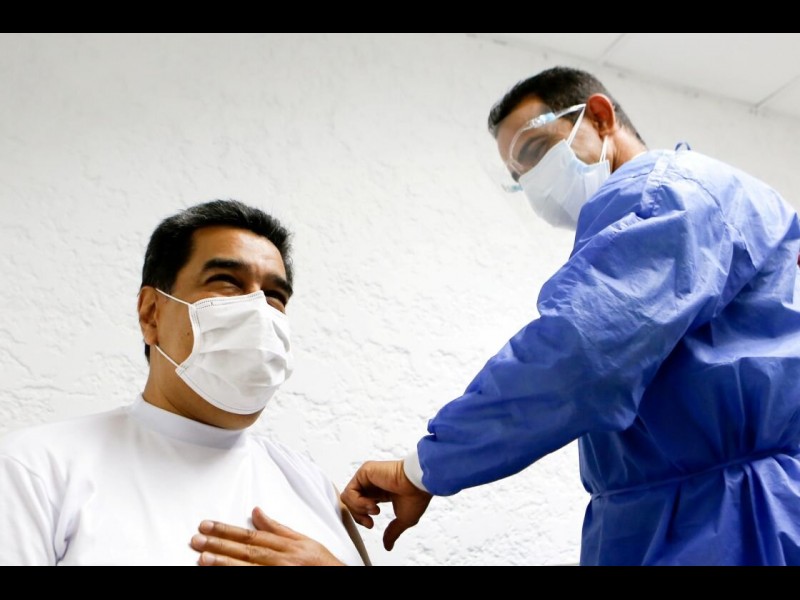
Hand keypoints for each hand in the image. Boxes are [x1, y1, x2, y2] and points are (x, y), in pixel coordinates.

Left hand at [190, 507, 344, 565]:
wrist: (340, 580)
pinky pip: (254, 579)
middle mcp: (282, 561)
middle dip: (220, 543)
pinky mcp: (278, 583)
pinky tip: (222, 573)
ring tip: (203, 557)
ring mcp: (279, 574)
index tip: (209, 525)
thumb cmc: (324, 565)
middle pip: (246, 551)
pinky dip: (238, 575)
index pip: (252, 536)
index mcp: (288, 546)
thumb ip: (278, 528)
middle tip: (198, 539)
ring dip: (224, 563)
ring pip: (248, 568)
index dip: (228, 530)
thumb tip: (258, 512)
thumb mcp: (304, 541)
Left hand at [340, 459, 431, 550]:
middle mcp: (372, 483)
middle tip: (370, 522)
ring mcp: (367, 477)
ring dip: (359, 509)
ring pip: (347, 498)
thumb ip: (392, 531)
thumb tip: (388, 546)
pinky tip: (372, 504)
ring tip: (374, 510)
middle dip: (358, 516)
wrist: (418, 483)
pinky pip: (350, 491)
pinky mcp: (365, 471)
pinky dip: (358, 502)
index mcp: (380, 492)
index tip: (371, 525)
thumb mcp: (403, 519)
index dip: (362, 518)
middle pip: (351, 503)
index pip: (360, 507)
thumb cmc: (416, 496)